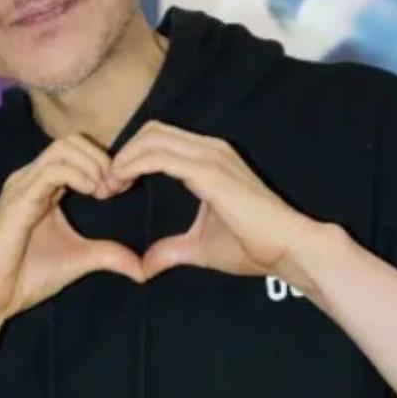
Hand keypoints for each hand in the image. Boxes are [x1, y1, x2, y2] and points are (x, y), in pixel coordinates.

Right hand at [0, 135, 141, 324]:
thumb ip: (108, 255)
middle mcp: (31, 178)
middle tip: (116, 188)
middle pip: (72, 141)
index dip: (105, 163)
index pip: (76, 151)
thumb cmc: (26, 276)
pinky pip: (52, 170)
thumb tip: (142, 269)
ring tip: (104, 191)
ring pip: (63, 147)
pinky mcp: (18, 198)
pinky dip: (78, 174)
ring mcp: (22, 185)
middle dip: (101, 158)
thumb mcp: (78, 260)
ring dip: (93, 164)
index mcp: (43, 186)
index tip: (122, 189)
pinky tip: (92, 192)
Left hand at [111, 121, 304, 279]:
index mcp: (209, 159)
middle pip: (152, 131)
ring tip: (111, 186)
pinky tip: (121, 183)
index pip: (160, 139)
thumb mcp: (201, 247)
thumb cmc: (254, 245)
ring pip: (152, 138)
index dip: (132, 156)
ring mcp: (211, 156)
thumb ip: (172, 250)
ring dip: (124, 158)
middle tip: (107, 185)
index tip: (115, 186)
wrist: (289, 247)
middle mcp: (210, 149)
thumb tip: (145, 266)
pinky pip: (159, 156)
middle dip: (124, 153)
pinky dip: (133, 164)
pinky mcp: (209, 171)